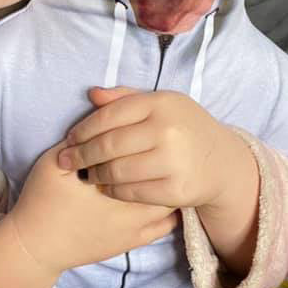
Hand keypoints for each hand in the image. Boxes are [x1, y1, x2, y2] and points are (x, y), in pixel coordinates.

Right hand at [8, 141, 177, 278]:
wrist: (35, 245)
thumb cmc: (43, 200)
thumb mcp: (54, 162)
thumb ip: (81, 139)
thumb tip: (102, 115)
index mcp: (112, 186)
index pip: (144, 157)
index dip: (147, 140)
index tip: (146, 130)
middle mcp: (131, 211)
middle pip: (164, 180)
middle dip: (162, 161)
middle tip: (157, 147)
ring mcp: (134, 231)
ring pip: (169, 204)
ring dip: (167, 185)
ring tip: (160, 168)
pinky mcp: (132, 244)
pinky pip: (165, 226)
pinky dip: (167, 210)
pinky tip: (157, 195)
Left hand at [57, 87, 238, 208]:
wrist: (221, 162)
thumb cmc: (182, 127)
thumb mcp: (160, 103)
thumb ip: (125, 98)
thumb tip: (92, 95)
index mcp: (160, 103)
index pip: (109, 115)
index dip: (83, 129)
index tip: (69, 139)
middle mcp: (167, 130)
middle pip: (109, 145)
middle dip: (81, 154)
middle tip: (66, 161)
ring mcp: (173, 161)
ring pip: (117, 171)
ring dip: (95, 174)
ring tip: (85, 174)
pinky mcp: (176, 190)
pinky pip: (131, 192)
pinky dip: (113, 190)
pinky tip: (106, 187)